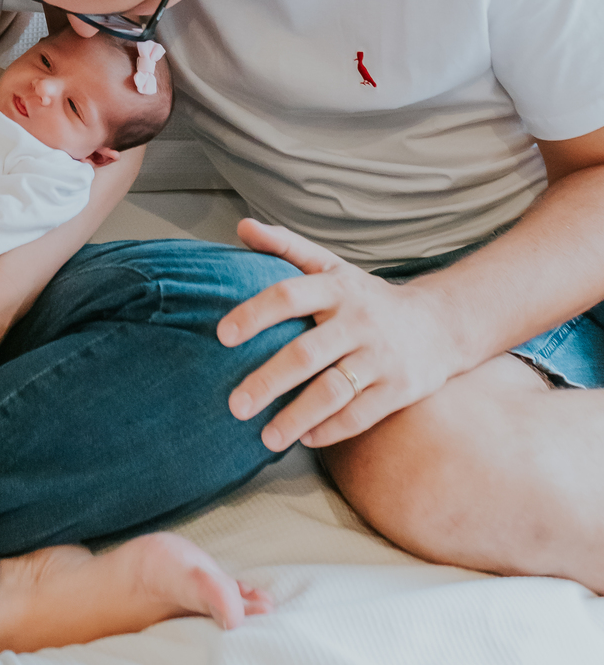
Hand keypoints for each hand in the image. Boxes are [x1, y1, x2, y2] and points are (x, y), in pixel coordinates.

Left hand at [218, 219, 459, 450]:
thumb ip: (286, 247)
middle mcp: (358, 321)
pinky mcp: (399, 389)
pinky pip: (361, 415)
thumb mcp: (331, 267)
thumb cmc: (367, 297)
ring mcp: (381, 357)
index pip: (288, 296)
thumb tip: (242, 226)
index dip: (254, 314)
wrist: (440, 323)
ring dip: (296, 416)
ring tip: (266, 438)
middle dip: (268, 381)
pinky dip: (331, 430)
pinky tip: (304, 439)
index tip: (222, 336)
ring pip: (333, 391)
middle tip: (235, 405)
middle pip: (306, 353)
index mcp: (336, 288)